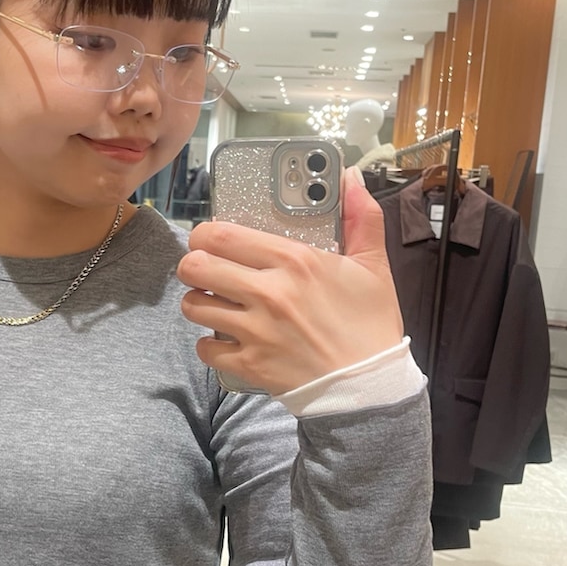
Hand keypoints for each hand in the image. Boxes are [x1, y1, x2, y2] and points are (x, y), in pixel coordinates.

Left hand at [176, 166, 403, 393]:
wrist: (369, 387)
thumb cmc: (370, 325)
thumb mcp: (373, 266)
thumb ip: (361, 217)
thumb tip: (350, 178)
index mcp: (294, 261)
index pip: (221, 234)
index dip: (205, 235)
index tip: (212, 239)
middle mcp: (268, 292)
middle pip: (194, 266)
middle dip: (194, 264)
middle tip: (207, 269)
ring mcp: (255, 331)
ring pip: (193, 305)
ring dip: (199, 302)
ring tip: (216, 302)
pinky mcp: (249, 364)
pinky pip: (205, 348)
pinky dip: (210, 344)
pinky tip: (226, 338)